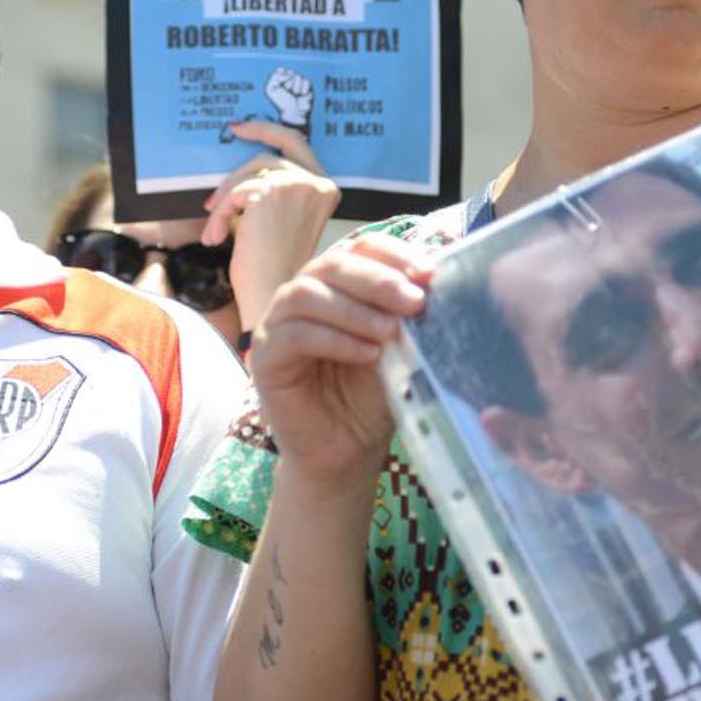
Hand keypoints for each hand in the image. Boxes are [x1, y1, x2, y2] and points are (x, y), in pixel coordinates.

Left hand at [202, 121, 340, 329]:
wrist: (272, 298)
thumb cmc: (274, 269)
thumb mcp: (279, 221)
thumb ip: (273, 192)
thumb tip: (243, 169)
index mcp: (326, 190)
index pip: (298, 144)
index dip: (269, 131)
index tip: (242, 128)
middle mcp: (317, 184)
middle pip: (273, 151)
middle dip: (249, 143)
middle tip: (229, 135)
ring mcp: (296, 185)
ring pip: (249, 174)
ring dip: (226, 200)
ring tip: (216, 230)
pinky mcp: (271, 193)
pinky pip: (235, 194)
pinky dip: (220, 216)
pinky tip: (217, 240)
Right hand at [250, 233, 430, 493]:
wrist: (347, 453)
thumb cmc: (372, 398)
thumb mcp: (400, 349)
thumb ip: (408, 316)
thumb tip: (435, 282)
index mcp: (338, 285)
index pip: (361, 248)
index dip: (394, 254)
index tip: (429, 275)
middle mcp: (304, 296)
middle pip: (334, 263)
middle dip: (378, 279)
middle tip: (414, 301)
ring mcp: (278, 324)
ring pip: (307, 293)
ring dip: (354, 309)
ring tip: (390, 332)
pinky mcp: (265, 357)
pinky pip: (294, 335)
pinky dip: (334, 339)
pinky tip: (367, 354)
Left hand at [265, 67, 314, 129]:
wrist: (293, 113)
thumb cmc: (282, 103)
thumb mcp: (270, 90)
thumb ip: (274, 76)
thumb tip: (286, 71)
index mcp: (281, 79)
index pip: (281, 70)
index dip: (280, 78)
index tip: (279, 86)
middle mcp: (291, 79)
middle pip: (290, 73)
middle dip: (287, 84)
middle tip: (288, 93)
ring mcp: (300, 82)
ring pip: (298, 77)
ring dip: (295, 88)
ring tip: (295, 95)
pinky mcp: (309, 86)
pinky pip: (306, 82)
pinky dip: (303, 90)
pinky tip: (301, 96)